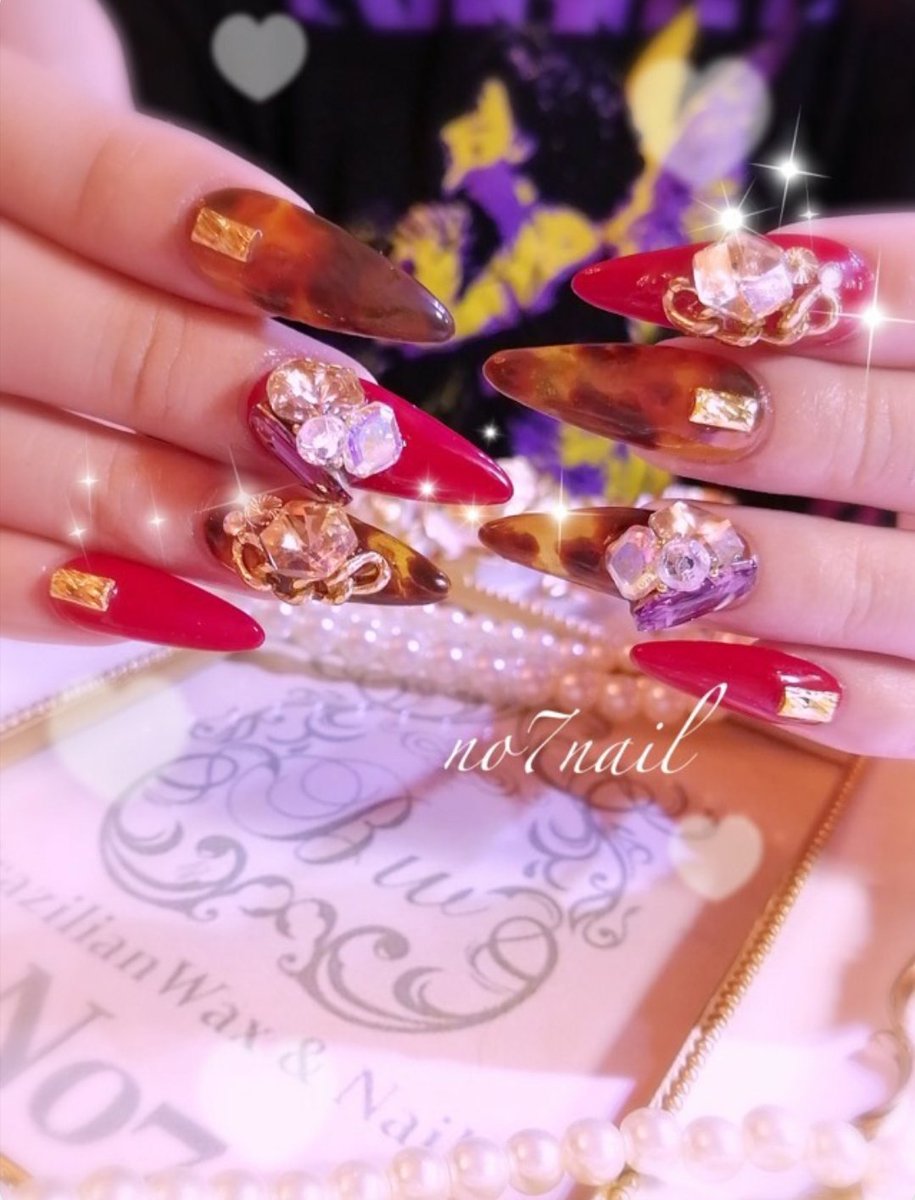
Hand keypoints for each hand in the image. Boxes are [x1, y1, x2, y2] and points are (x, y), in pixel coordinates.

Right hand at [0, 1, 507, 651]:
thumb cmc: (8, 110)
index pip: (115, 192)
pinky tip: (224, 618)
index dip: (283, 261)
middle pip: (108, 355)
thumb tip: (302, 311)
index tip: (418, 320)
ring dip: (214, 527)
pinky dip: (98, 604)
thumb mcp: (56, 74)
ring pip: (44, 477)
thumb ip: (147, 182)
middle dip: (276, 417)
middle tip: (394, 462)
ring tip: (335, 557)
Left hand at [479, 214, 914, 757]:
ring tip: (552, 537)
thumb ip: (853, 310)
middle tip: (538, 384)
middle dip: (677, 405)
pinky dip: (767, 687)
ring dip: (684, 560)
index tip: (609, 283)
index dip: (748, 284)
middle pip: (849, 437)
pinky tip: (660, 651)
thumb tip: (670, 291)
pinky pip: (882, 712)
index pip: (903, 290)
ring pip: (846, 581)